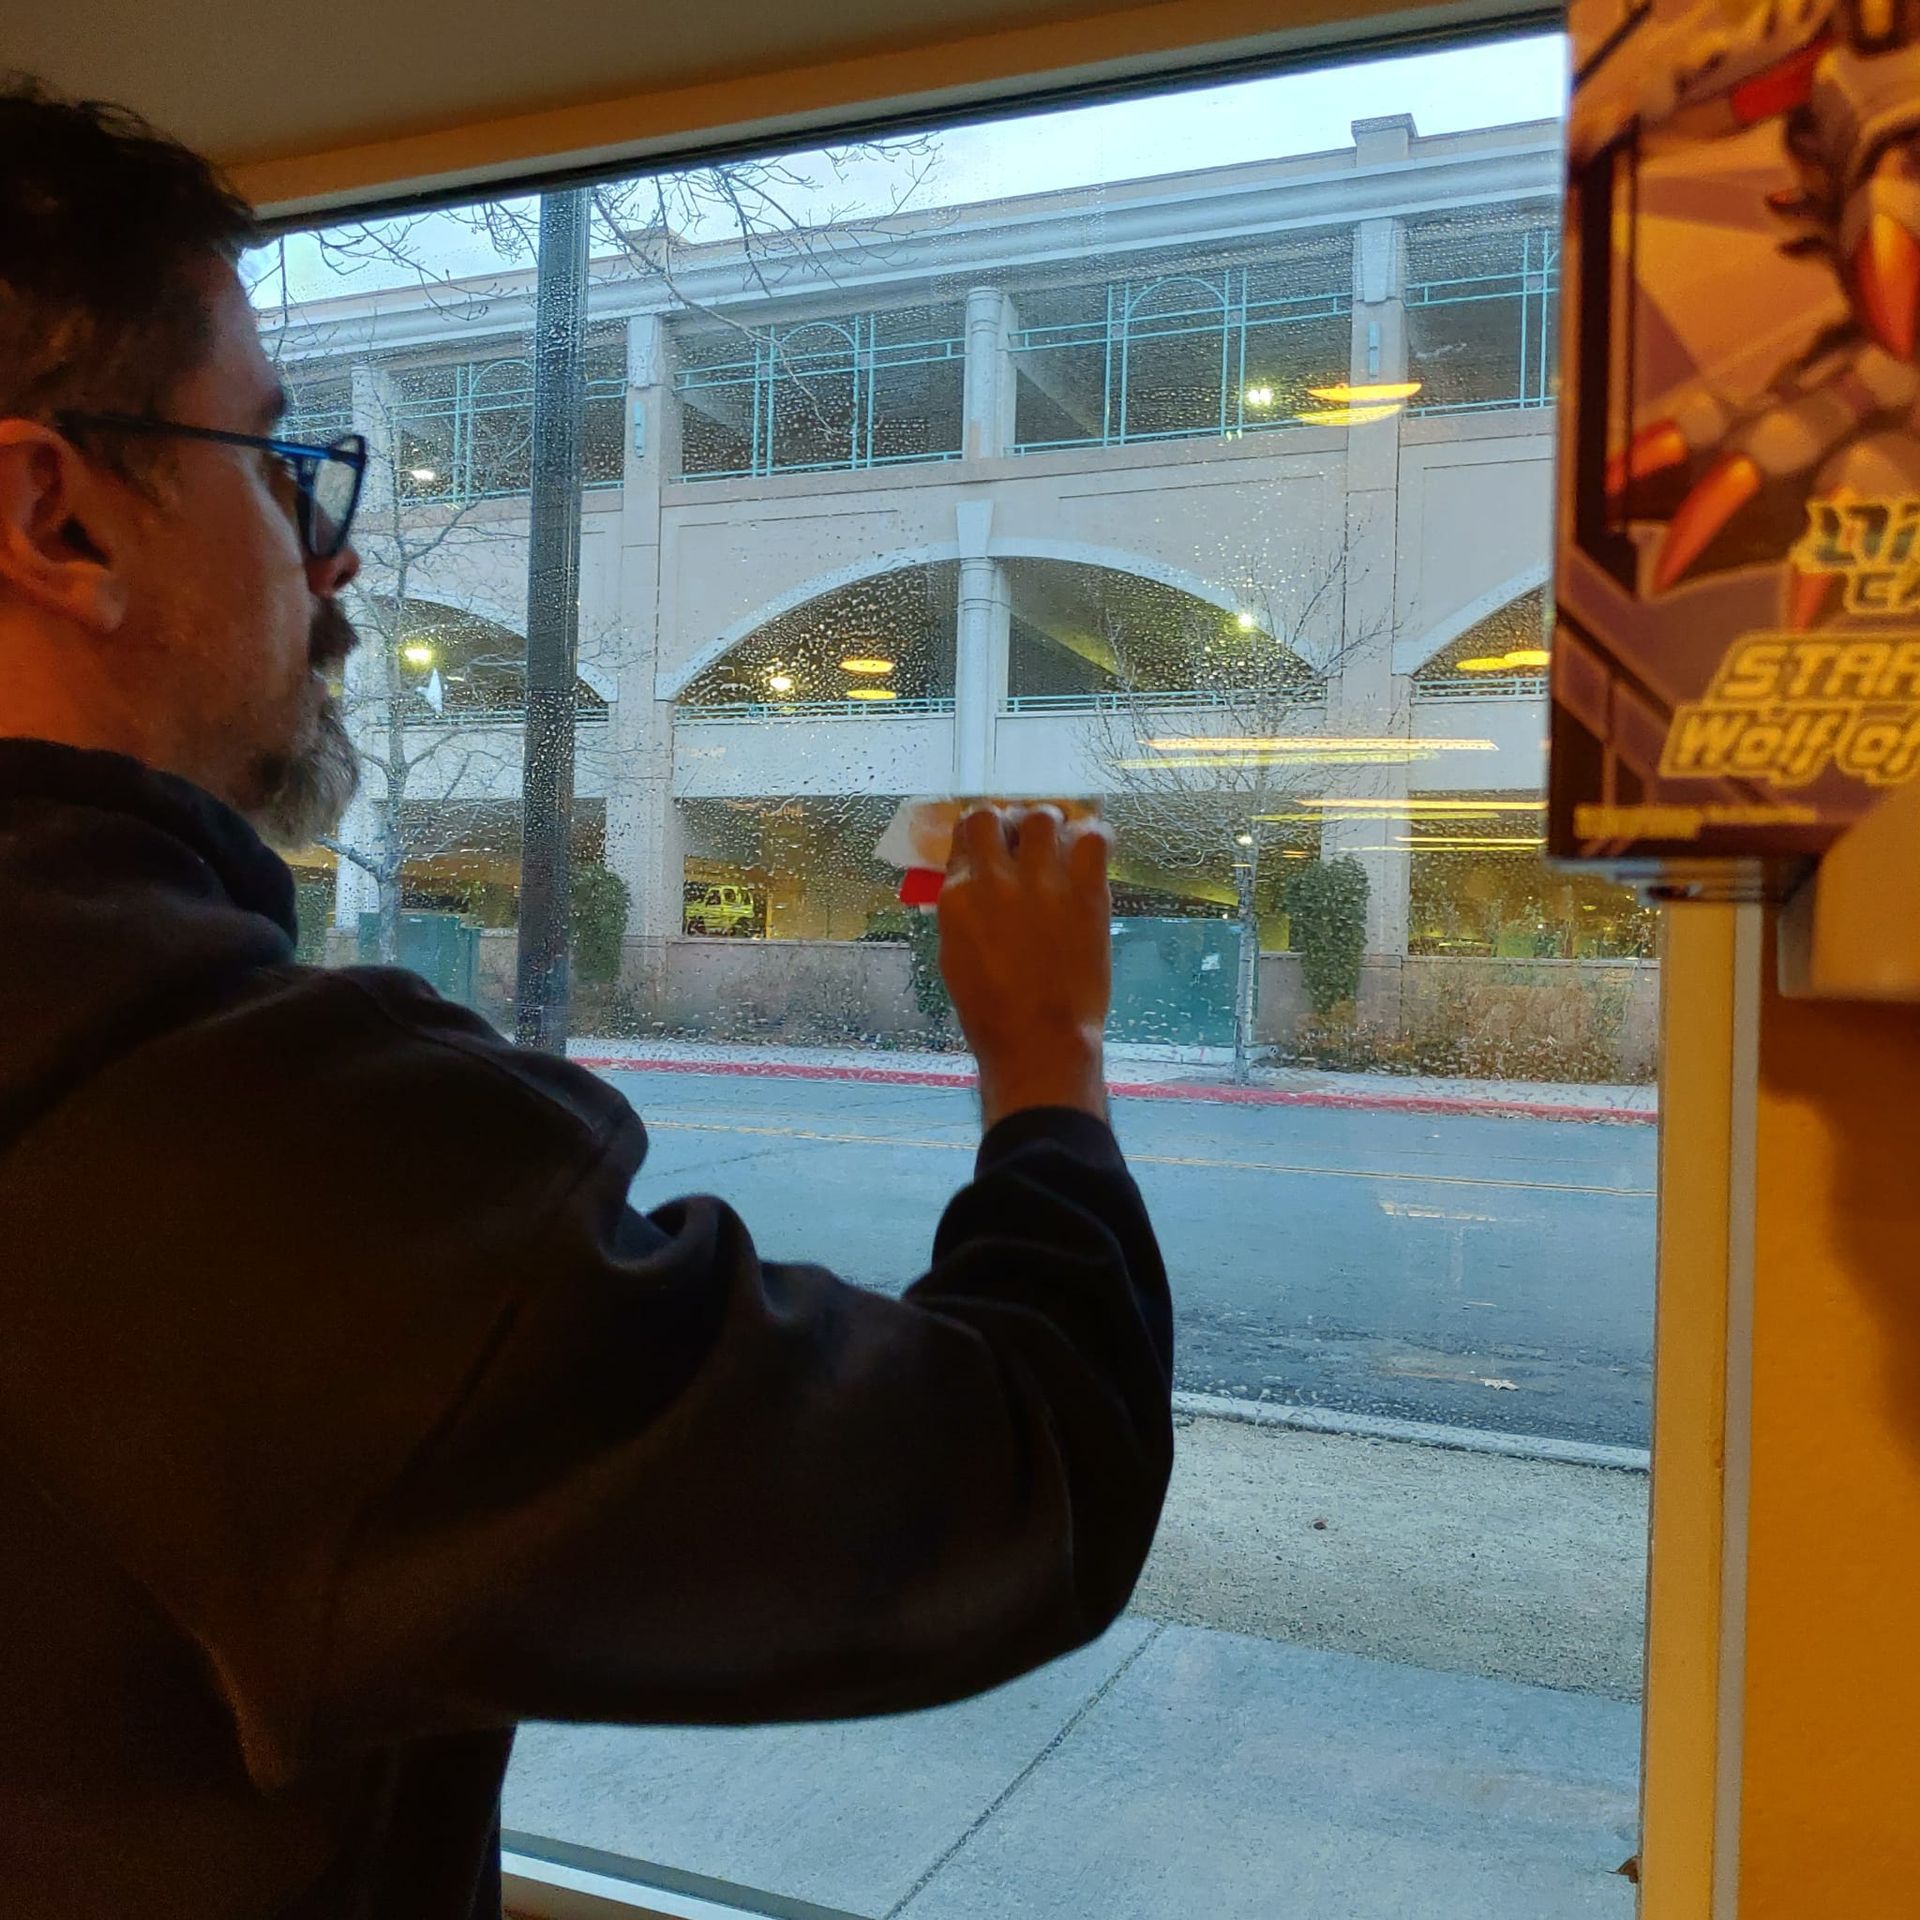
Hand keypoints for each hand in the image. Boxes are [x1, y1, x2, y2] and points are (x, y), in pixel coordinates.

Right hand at [937, 805, 1111, 1128]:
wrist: (1039, 1040)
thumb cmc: (991, 1012)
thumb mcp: (956, 954)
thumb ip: (965, 909)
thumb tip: (978, 881)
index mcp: (957, 895)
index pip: (964, 835)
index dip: (983, 833)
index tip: (997, 841)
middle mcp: (995, 878)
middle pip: (995, 815)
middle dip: (1010, 821)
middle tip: (1026, 838)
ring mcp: (1042, 882)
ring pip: (1044, 816)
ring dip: (1050, 824)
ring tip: (1060, 841)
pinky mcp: (1086, 892)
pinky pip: (1093, 838)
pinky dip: (1093, 836)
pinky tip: (1092, 849)